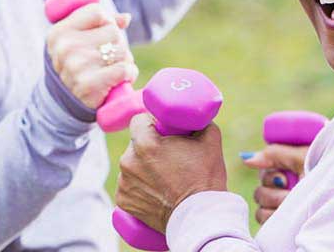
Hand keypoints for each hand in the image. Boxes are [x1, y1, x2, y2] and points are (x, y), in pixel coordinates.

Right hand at [46, 3, 137, 108]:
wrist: (67, 102)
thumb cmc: (78, 62)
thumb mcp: (79, 38)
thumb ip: (101, 22)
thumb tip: (126, 18)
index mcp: (59, 32)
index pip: (97, 12)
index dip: (107, 22)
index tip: (102, 34)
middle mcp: (65, 48)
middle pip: (113, 31)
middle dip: (117, 43)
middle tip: (107, 57)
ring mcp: (76, 67)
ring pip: (121, 50)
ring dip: (124, 59)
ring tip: (111, 67)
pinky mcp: (89, 85)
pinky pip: (124, 69)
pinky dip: (129, 73)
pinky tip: (120, 78)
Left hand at [116, 113, 227, 232]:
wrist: (201, 218)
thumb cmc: (205, 178)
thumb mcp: (209, 138)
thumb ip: (199, 120)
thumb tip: (194, 115)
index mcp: (145, 143)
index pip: (138, 120)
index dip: (151, 122)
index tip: (163, 130)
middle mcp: (128, 162)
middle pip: (136, 143)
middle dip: (149, 145)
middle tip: (168, 154)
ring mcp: (124, 183)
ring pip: (132, 164)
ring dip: (143, 166)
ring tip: (164, 176)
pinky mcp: (123, 201)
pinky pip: (128, 184)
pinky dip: (139, 185)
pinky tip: (155, 190)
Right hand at [243, 144, 308, 223]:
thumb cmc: (327, 169)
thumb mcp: (301, 156)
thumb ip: (275, 154)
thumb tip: (246, 160)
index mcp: (285, 171)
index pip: (263, 172)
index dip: (269, 174)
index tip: (284, 175)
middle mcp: (283, 190)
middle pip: (259, 190)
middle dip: (274, 189)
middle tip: (291, 187)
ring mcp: (283, 209)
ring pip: (261, 206)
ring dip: (275, 202)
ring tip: (295, 201)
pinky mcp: (284, 224)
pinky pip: (265, 221)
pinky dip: (273, 217)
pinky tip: (288, 214)